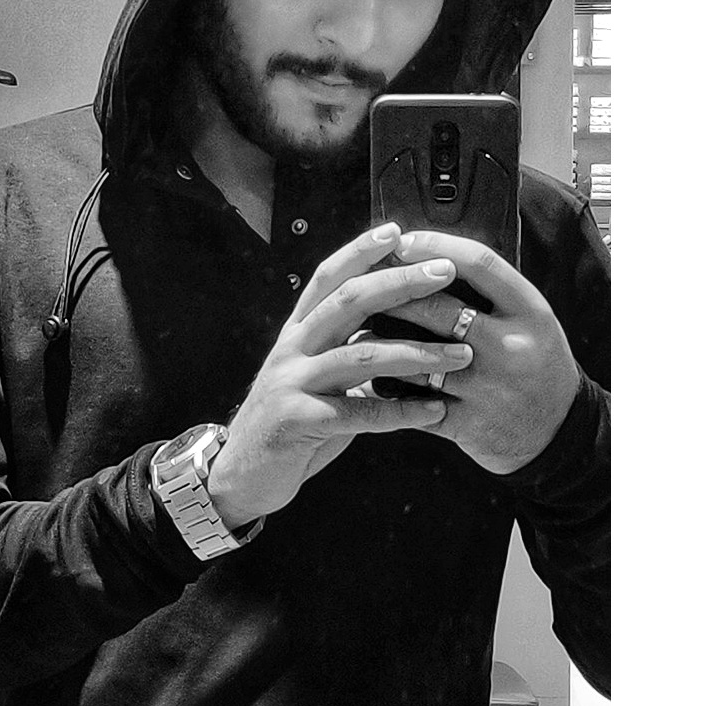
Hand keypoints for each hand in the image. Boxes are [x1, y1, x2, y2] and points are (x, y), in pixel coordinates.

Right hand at [206, 221, 473, 527]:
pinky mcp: (297, 421)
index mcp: (298, 332)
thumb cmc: (293, 421)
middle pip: (348, 301)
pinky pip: (358, 412)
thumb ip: (347, 346)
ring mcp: (292, 383)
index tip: (398, 231)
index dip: (360, 251)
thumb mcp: (316, 375)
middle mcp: (292, 348)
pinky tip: (435, 411)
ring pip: (361, 356)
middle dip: (400, 283)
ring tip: (463, 354)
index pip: (328, 277)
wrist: (242, 474)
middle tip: (445, 273)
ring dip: (418, 353)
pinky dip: (401, 411)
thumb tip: (395, 319)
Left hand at [387, 228, 580, 473]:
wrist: (558, 432)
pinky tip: (370, 376)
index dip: (434, 247)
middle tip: (366, 284)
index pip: (479, 263)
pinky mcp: (468, 423)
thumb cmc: (537, 365)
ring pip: (418, 357)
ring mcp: (488, 387)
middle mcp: (510, 346)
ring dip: (382, 342)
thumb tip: (432, 256)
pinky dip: (388, 389)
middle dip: (396, 294)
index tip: (403, 241)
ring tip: (359, 330)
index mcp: (530, 311)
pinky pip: (414, 401)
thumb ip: (492, 292)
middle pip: (439, 308)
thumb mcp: (531, 319)